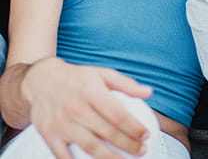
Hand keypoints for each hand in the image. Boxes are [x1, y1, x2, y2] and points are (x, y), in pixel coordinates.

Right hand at [23, 58, 151, 158]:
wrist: (42, 80)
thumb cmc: (78, 78)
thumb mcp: (103, 73)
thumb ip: (126, 83)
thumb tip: (149, 92)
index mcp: (92, 91)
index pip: (118, 114)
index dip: (134, 127)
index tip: (147, 135)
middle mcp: (77, 108)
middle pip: (107, 133)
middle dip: (128, 145)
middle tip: (142, 151)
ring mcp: (62, 124)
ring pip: (90, 147)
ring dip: (110, 158)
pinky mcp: (49, 135)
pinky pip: (65, 156)